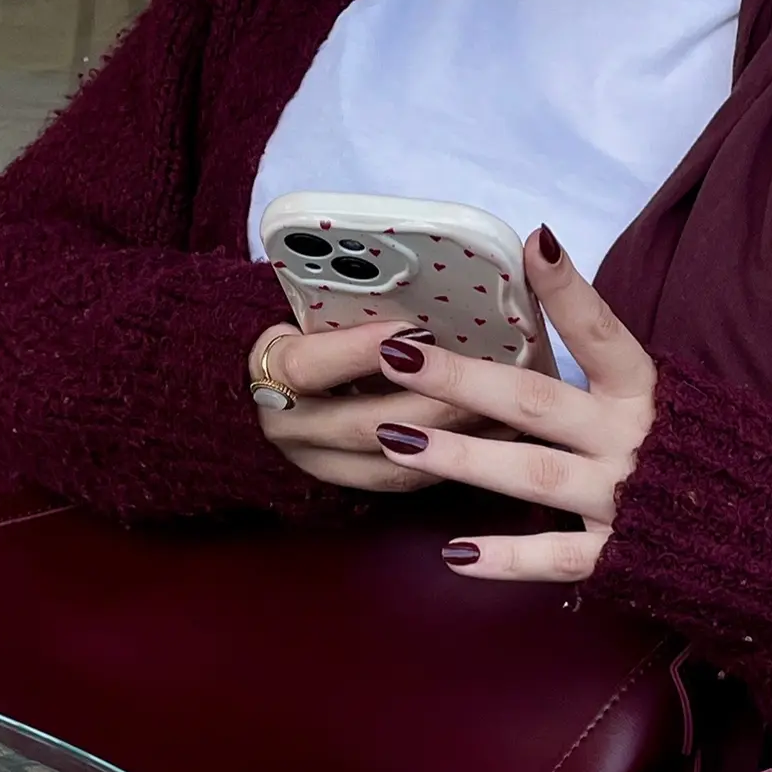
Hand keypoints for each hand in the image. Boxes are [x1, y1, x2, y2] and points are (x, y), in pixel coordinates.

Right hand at [249, 319, 495, 492]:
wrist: (266, 383)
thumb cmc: (303, 330)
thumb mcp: (308, 310)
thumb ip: (350, 305)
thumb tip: (427, 288)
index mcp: (266, 369)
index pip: (307, 366)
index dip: (359, 351)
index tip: (414, 331)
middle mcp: (284, 424)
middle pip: (361, 424)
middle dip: (432, 403)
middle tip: (489, 379)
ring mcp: (313, 462)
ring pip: (389, 461)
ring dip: (451, 438)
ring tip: (505, 413)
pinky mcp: (343, 484)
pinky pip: (401, 481)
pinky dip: (447, 460)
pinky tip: (488, 437)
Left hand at [373, 226, 656, 580]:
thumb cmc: (718, 459)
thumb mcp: (677, 401)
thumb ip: (613, 372)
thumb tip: (555, 314)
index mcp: (651, 393)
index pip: (603, 333)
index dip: (568, 291)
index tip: (534, 242)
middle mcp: (635, 439)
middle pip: (537, 402)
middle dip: (463, 379)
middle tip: (399, 356)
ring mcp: (626, 499)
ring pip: (534, 475)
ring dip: (462, 458)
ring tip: (396, 441)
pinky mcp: (625, 556)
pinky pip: (559, 557)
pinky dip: (508, 560)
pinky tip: (453, 554)